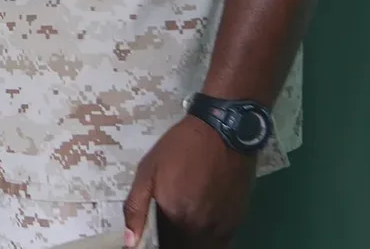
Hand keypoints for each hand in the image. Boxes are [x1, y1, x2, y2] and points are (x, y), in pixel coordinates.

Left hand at [125, 116, 257, 248]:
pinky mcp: (238, 220)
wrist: (223, 132)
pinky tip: (201, 220)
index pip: (167, 247)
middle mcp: (202, 228)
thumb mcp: (147, 171)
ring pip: (205, 247)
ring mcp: (223, 226)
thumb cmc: (180, 148)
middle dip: (174, 243)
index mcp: (176, 217)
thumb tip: (131, 242)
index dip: (158, 244)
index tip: (154, 237)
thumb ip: (136, 208)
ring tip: (182, 224)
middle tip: (167, 229)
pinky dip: (209, 238)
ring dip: (192, 242)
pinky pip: (222, 241)